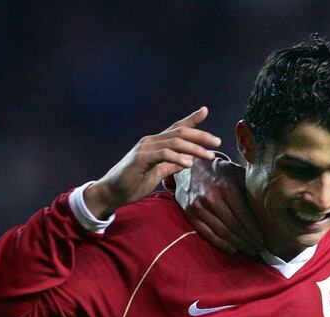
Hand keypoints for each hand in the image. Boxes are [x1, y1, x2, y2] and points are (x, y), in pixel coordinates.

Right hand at [84, 107, 220, 217]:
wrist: (112, 192)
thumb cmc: (134, 182)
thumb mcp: (158, 172)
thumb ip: (171, 165)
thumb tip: (188, 160)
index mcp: (156, 143)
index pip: (176, 127)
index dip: (191, 119)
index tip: (205, 111)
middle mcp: (151, 141)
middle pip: (179, 132)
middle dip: (201, 136)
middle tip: (217, 142)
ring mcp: (145, 148)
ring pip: (174, 142)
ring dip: (194, 148)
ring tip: (209, 156)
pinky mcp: (140, 159)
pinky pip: (163, 154)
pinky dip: (178, 157)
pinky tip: (189, 164)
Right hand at [175, 159, 263, 254]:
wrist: (192, 167)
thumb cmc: (220, 171)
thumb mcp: (236, 173)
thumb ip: (249, 189)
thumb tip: (268, 209)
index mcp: (227, 186)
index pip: (244, 214)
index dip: (254, 230)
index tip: (263, 239)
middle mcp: (211, 197)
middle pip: (234, 226)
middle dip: (248, 239)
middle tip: (259, 248)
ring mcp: (198, 206)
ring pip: (222, 232)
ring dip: (238, 244)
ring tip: (249, 250)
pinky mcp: (190, 213)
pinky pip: (207, 233)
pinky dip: (221, 244)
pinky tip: (233, 249)